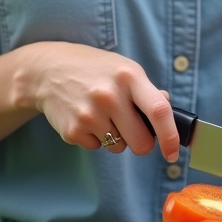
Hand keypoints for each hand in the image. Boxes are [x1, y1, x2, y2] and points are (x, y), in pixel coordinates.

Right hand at [21, 42, 179, 161]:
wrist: (48, 71)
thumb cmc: (94, 70)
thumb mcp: (124, 69)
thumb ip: (148, 91)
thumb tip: (167, 109)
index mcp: (129, 76)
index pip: (158, 111)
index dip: (170, 136)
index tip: (173, 152)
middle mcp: (109, 95)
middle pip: (141, 142)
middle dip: (140, 141)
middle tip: (130, 126)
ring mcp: (89, 114)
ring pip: (119, 148)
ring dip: (115, 137)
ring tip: (101, 113)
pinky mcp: (72, 130)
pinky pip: (97, 148)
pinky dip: (95, 138)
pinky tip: (85, 117)